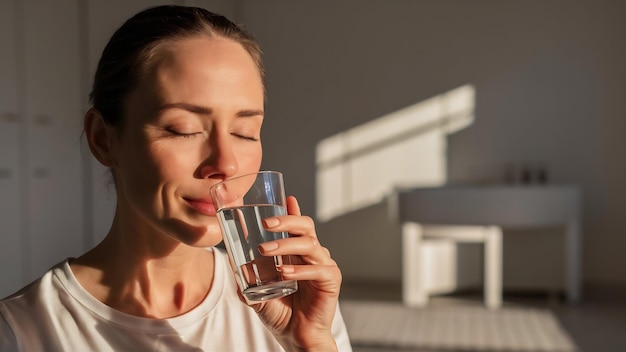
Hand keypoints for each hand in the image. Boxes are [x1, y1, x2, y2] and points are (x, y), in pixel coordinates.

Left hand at [250, 196, 341, 350]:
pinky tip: (283, 272)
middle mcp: (312, 255)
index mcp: (298, 252)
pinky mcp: (331, 280)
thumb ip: (247, 275)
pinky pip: (318, 268)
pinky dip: (300, 269)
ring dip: (286, 245)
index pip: (297, 226)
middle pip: (306, 227)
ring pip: (310, 244)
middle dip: (287, 220)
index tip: (285, 198)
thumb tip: (230, 259)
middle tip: (267, 223)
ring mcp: (324, 265)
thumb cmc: (280, 312)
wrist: (295, 337)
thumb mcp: (257, 291)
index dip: (292, 211)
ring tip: (265, 251)